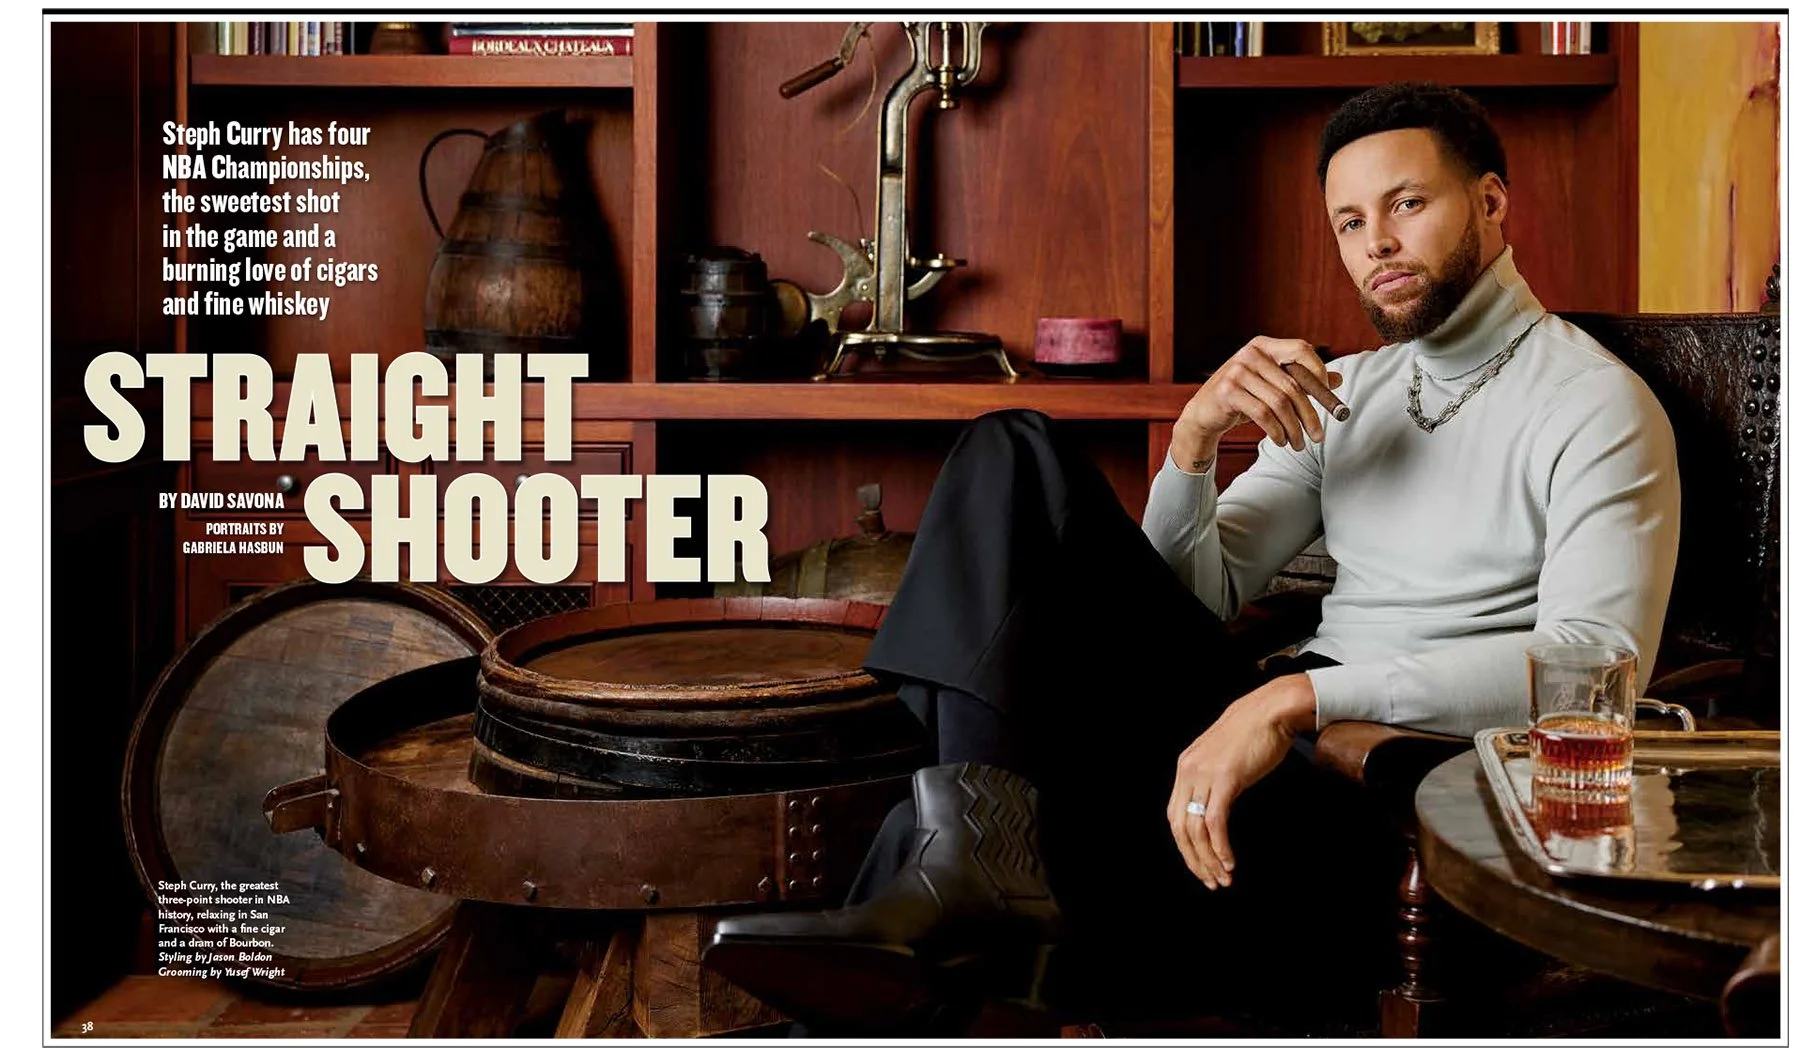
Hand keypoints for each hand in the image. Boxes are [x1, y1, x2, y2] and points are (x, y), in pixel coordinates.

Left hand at [1165, 673, 1316, 889]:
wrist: (1271, 710)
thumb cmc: (1254, 733)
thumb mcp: (1223, 758)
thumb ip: (1213, 780)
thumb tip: (1214, 807)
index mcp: (1186, 767)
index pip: (1175, 816)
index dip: (1186, 846)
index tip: (1201, 865)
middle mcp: (1188, 771)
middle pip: (1181, 827)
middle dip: (1194, 859)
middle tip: (1210, 881)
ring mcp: (1205, 774)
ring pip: (1196, 829)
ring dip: (1209, 859)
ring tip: (1223, 878)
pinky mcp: (1226, 778)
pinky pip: (1215, 823)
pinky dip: (1220, 847)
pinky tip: (1229, 863)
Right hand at [1170, 337, 1346, 469]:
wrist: (1204, 414)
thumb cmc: (1243, 398)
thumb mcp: (1273, 386)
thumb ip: (1302, 380)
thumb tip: (1337, 380)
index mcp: (1264, 345)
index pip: (1302, 349)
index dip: (1319, 372)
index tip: (1328, 399)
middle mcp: (1251, 353)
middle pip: (1293, 384)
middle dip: (1310, 414)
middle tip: (1319, 436)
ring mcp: (1237, 371)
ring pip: (1280, 402)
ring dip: (1293, 428)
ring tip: (1299, 444)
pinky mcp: (1228, 392)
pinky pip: (1263, 413)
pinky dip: (1276, 431)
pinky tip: (1281, 441)